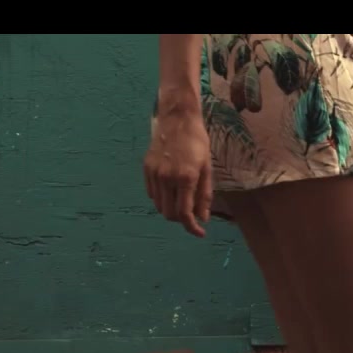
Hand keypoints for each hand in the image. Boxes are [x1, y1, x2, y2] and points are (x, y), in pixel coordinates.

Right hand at [144, 100, 212, 237]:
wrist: (177, 120)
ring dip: (171, 210)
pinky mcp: (146, 169)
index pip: (185, 213)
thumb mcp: (207, 169)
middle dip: (182, 219)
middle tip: (192, 214)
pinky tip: (171, 190)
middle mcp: (167, 178)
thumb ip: (204, 195)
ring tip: (182, 200)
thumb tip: (203, 217)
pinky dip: (162, 199)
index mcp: (185, 178)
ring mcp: (154, 174)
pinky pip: (152, 194)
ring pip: (160, 206)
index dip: (192, 227)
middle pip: (170, 214)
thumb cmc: (197, 143)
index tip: (199, 233)